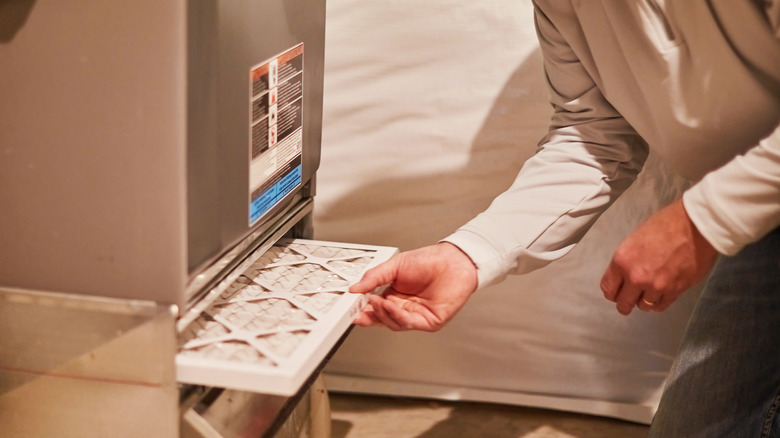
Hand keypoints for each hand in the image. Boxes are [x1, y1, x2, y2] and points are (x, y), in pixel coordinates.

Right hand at [349, 242, 477, 330]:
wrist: (452, 260)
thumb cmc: (429, 260)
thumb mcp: (394, 265)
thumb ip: (374, 277)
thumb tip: (355, 288)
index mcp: (393, 295)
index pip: (374, 307)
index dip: (362, 309)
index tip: (350, 307)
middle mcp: (403, 307)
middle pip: (381, 319)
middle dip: (368, 316)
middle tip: (357, 310)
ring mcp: (415, 315)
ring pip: (392, 323)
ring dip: (382, 314)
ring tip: (376, 301)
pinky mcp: (428, 322)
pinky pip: (408, 323)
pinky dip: (397, 315)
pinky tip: (390, 305)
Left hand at [600, 198, 718, 314]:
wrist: (695, 225)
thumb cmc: (667, 224)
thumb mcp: (634, 239)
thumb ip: (626, 261)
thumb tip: (623, 275)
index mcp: (622, 260)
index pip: (608, 288)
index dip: (612, 292)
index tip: (615, 292)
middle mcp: (636, 277)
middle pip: (623, 303)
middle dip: (624, 302)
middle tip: (627, 299)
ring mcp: (656, 286)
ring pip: (643, 306)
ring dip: (643, 301)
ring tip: (646, 294)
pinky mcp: (675, 291)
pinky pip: (661, 306)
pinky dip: (658, 303)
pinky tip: (658, 296)